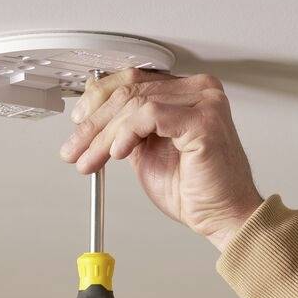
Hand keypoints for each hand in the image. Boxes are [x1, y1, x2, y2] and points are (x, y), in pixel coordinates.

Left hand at [60, 69, 264, 248]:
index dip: (99, 99)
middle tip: (74, 147)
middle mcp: (198, 91)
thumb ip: (126, 130)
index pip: (134, 80)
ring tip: (90, 159)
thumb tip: (92, 117)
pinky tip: (117, 152)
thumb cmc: (195, 190)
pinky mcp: (203, 119)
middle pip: (131, 91)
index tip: (78, 122)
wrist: (223, 217)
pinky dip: (127, 133)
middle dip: (94, 123)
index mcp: (186, 93)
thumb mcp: (147, 153)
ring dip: (103, 135)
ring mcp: (204, 102)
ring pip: (134, 104)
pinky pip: (150, 115)